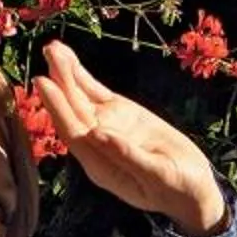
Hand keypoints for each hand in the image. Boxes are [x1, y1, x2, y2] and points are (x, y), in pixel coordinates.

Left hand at [34, 40, 229, 236]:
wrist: (192, 187)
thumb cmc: (177, 188)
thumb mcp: (158, 176)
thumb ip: (127, 157)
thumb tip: (97, 134)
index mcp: (99, 165)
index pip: (73, 133)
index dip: (57, 108)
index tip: (44, 82)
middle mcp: (96, 144)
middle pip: (72, 111)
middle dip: (59, 82)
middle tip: (50, 52)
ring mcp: (106, 126)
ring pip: (80, 98)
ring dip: (66, 74)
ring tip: (53, 47)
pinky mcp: (119, 113)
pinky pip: (95, 92)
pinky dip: (82, 76)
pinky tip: (69, 59)